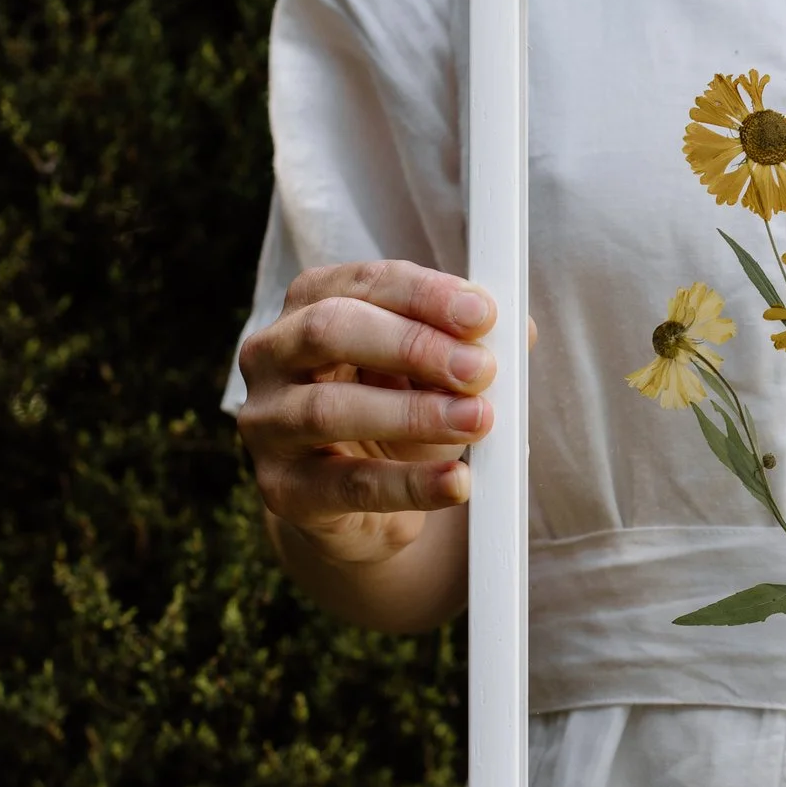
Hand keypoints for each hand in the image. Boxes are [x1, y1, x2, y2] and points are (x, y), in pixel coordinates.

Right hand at [236, 260, 498, 564]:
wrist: (361, 504)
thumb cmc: (396, 414)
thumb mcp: (434, 371)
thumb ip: (471, 344)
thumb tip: (519, 331)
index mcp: (312, 303)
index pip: (364, 282)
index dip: (426, 295)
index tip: (483, 313)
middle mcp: (273, 354)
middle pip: (331, 330)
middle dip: (414, 345)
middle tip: (480, 368)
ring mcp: (266, 423)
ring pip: (328, 409)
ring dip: (414, 413)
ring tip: (478, 420)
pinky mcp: (282, 489)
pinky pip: (347, 485)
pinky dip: (409, 483)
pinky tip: (457, 481)